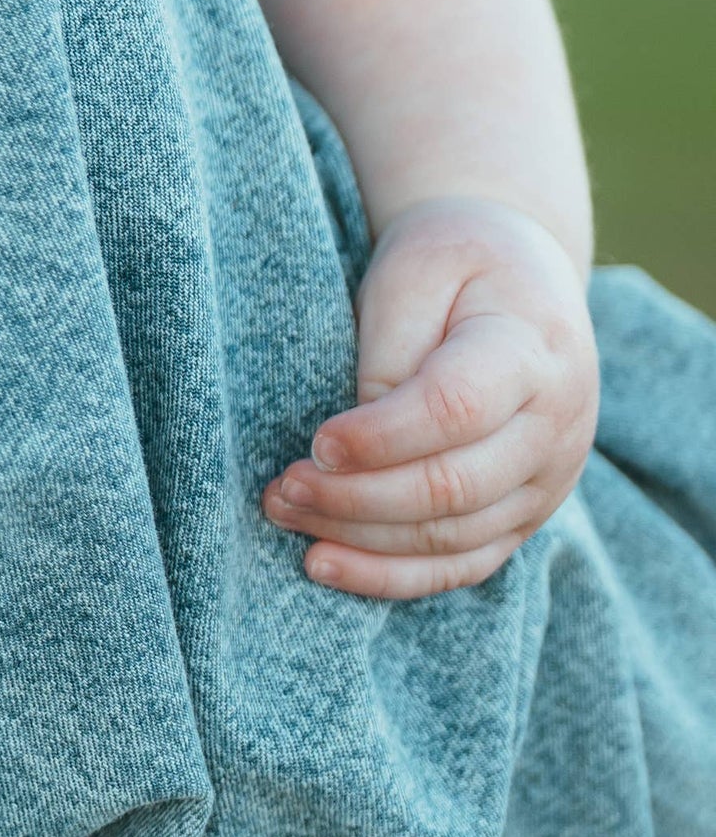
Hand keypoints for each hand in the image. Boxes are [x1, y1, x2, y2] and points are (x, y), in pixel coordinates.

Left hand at [263, 197, 597, 597]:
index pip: (456, 410)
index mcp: (534, 351)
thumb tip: (351, 447)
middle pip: (454, 487)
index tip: (315, 443)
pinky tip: (326, 565)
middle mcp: (556, 428)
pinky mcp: (526, 514)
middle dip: (357, 498)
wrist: (522, 272)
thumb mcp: (415, 271)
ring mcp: (549, 481)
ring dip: (361, 539)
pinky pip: (464, 564)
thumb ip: (390, 354)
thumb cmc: (454, 260)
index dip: (380, 437)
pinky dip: (393, 576)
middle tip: (279, 488)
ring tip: (285, 514)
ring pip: (454, 537)